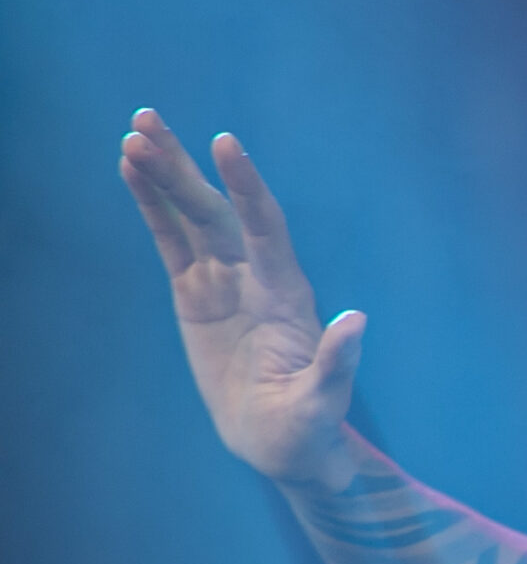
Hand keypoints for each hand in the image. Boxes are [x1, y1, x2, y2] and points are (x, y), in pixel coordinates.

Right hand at [119, 110, 362, 486]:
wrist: (281, 442)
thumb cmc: (307, 427)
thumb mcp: (323, 403)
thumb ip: (337, 363)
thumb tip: (357, 321)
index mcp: (286, 294)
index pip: (265, 227)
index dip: (246, 186)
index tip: (225, 144)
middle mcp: (255, 275)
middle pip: (218, 210)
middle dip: (185, 167)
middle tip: (147, 121)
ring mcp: (224, 281)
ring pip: (191, 216)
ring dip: (164, 175)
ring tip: (134, 132)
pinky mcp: (195, 293)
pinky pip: (171, 241)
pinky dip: (153, 206)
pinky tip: (131, 170)